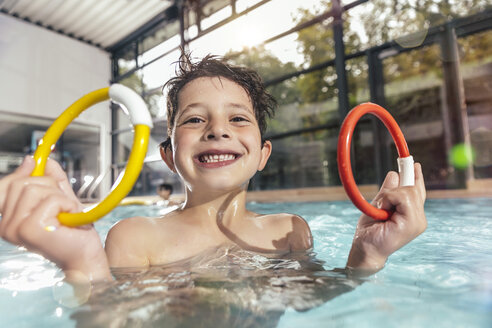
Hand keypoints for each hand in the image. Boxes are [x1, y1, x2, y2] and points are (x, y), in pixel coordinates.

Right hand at [0, 156, 110, 281]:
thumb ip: (49, 179)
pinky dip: (66, 204)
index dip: (20, 173)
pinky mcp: (29, 229)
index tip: (35, 162)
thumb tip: (37, 159)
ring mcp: (15, 229)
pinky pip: (49, 199)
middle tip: (62, 203)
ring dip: (59, 196)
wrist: (85, 254)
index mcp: (8, 220)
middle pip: (22, 183)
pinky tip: (69, 217)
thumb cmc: (73, 231)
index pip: (4, 187)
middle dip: (48, 186)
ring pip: (35, 188)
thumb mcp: (60, 198)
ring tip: (66, 212)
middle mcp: (6, 226)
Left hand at [346, 163, 426, 273]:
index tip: (414, 165)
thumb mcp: (378, 206)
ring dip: (388, 196)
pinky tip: (383, 211)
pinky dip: (389, 199)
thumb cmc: (370, 231)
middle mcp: (419, 218)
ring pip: (407, 190)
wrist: (365, 247)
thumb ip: (388, 192)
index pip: (418, 191)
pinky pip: (403, 196)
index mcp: (413, 214)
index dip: (416, 177)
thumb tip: (394, 174)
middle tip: (381, 203)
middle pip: (412, 187)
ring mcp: (418, 221)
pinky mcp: (413, 223)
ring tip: (380, 211)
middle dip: (393, 190)